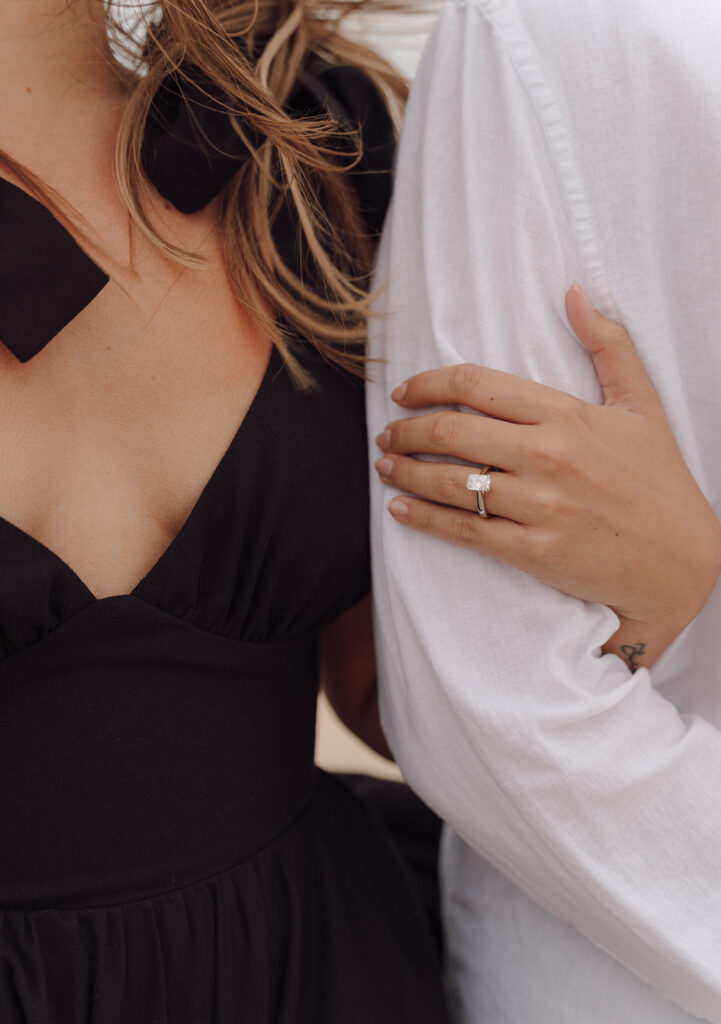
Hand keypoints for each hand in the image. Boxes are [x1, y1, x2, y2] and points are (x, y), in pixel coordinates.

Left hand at [375, 284, 720, 668]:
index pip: (475, 385)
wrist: (681, 560)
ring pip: (448, 482)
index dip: (427, 385)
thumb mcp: (641, 404)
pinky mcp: (533, 551)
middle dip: (404, 431)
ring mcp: (539, 505)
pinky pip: (463, 530)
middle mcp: (547, 455)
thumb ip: (608, 344)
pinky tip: (399, 508)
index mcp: (566, 414)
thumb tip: (574, 292)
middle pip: (449, 433)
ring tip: (385, 466)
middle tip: (387, 434)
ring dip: (404, 472)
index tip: (404, 393)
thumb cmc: (659, 480)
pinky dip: (423, 518)